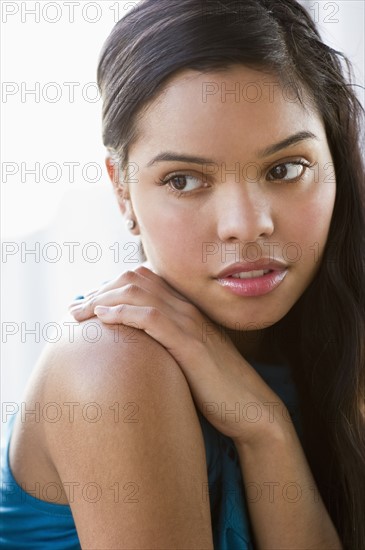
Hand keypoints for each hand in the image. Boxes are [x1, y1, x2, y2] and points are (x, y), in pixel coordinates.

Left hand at [68, 266, 287, 445]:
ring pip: (141, 294)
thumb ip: (165, 343)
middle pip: (136, 281)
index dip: (111, 286)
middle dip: (101, 290)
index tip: (88, 303)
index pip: (144, 280)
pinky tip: (103, 318)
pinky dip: (125, 313)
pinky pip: (153, 319)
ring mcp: (191, 326)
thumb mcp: (187, 357)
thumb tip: (135, 346)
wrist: (250, 408)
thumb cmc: (215, 387)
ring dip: (104, 299)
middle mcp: (188, 310)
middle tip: (76, 308)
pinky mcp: (192, 347)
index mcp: (187, 310)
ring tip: (80, 312)